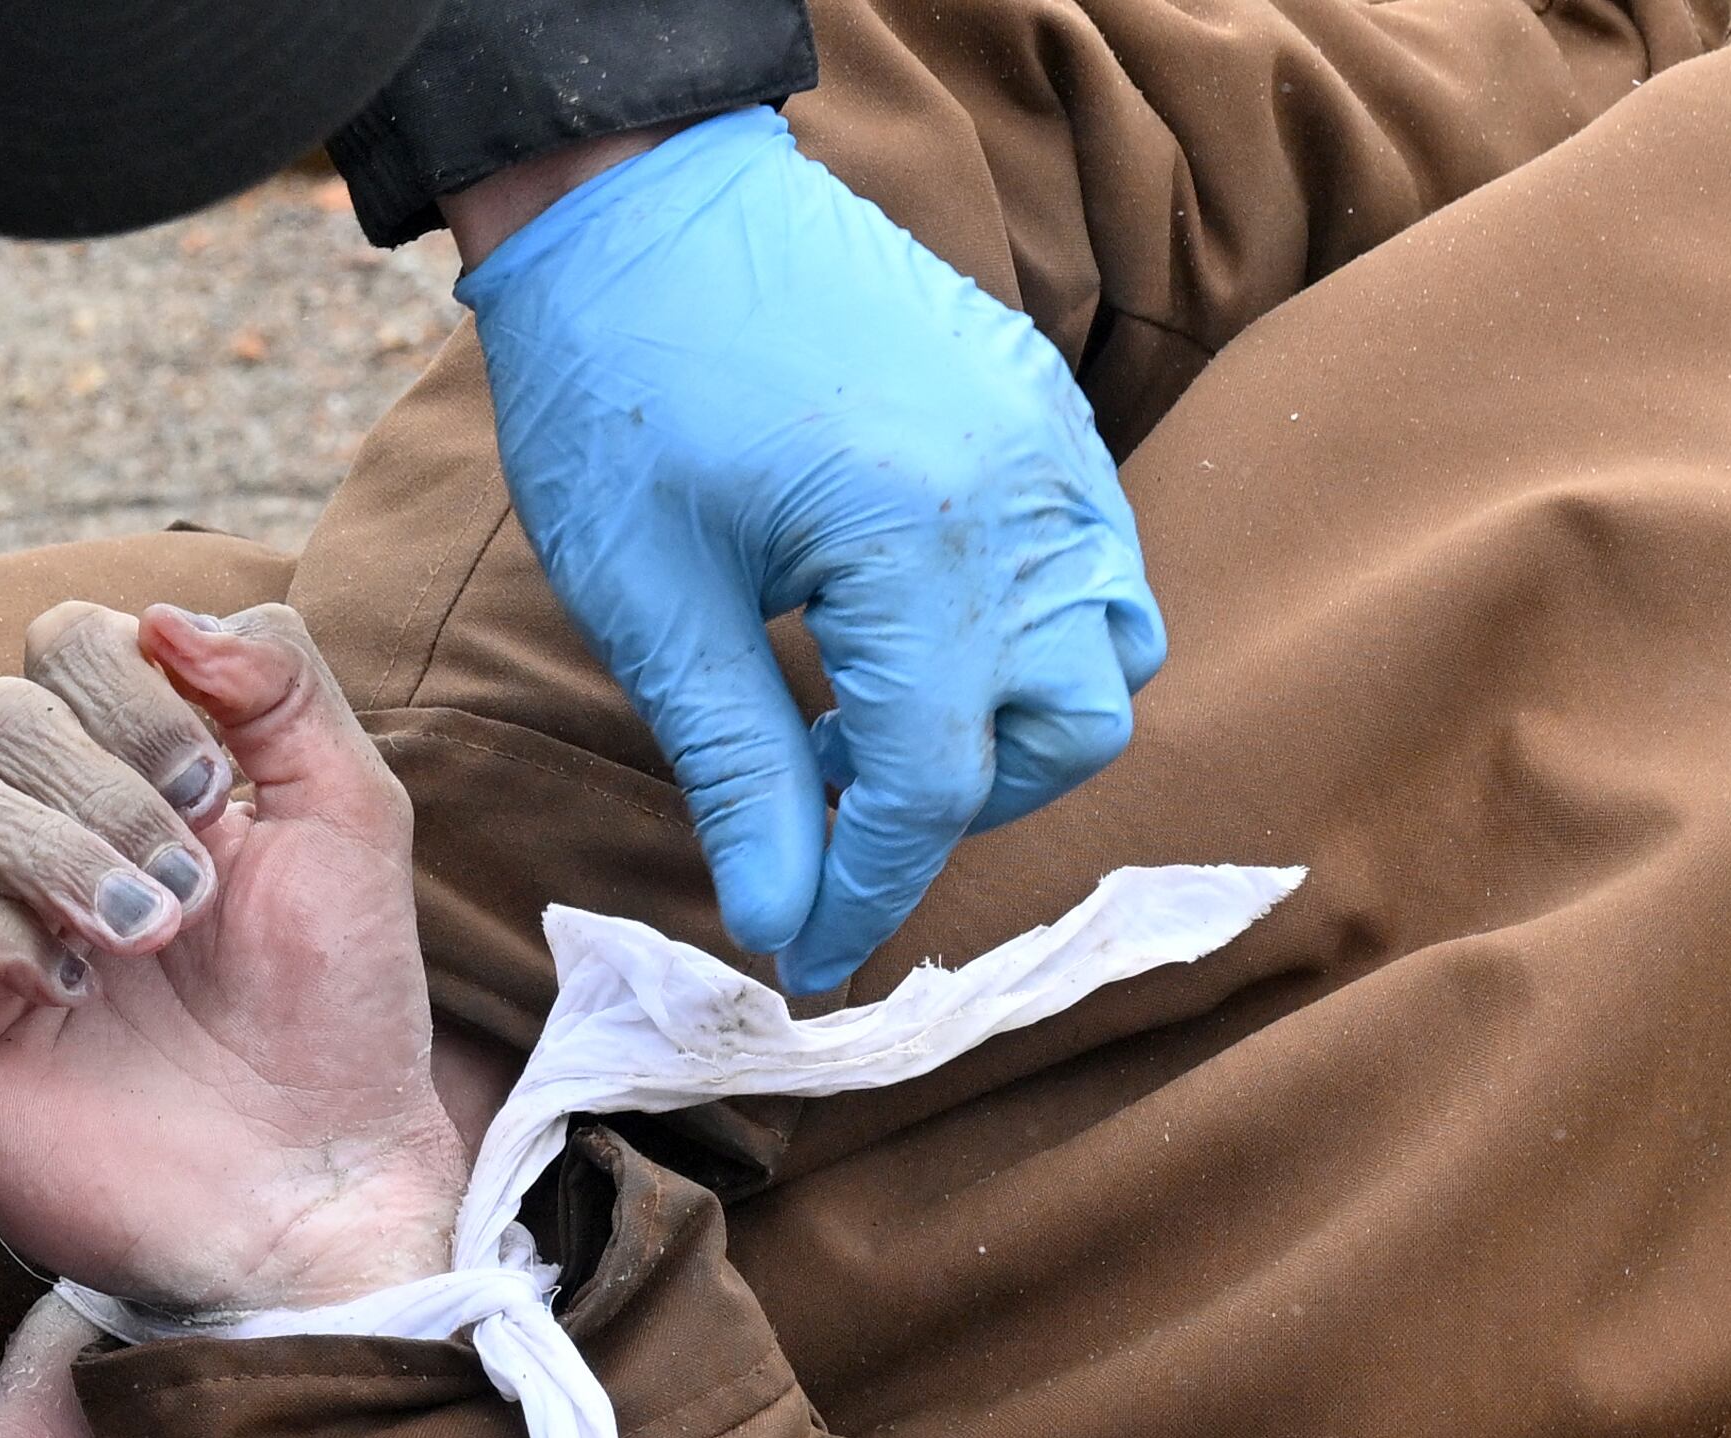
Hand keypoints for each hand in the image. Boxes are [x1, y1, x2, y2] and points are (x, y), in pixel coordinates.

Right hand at [0, 600, 464, 1316]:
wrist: (325, 1181)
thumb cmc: (334, 1013)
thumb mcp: (350, 823)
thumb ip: (284, 687)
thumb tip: (166, 612)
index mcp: (118, 778)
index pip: (67, 646)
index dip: (138, 695)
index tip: (224, 791)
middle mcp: (21, 838)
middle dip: (105, 785)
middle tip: (195, 891)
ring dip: (56, 851)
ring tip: (152, 935)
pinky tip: (75, 986)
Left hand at [461, 107, 1167, 994]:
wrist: (638, 192)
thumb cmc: (619, 385)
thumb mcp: (653, 602)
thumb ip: (739, 773)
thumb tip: (782, 922)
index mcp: (917, 548)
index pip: (933, 782)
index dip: (870, 887)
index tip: (808, 951)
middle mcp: (1023, 501)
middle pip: (1064, 733)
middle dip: (961, 796)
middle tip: (837, 792)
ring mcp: (1053, 450)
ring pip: (1111, 654)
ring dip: (1017, 718)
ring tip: (883, 706)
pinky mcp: (1048, 413)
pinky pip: (1098, 562)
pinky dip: (1035, 627)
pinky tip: (917, 618)